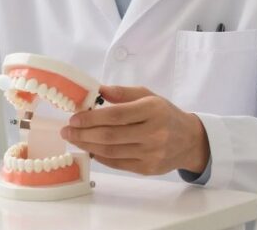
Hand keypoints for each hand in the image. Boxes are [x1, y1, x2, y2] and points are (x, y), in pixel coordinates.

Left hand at [60, 85, 209, 175]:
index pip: (116, 115)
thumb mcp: (149, 96)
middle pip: (110, 136)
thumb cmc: (165, 114)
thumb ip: (123, 93)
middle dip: (83, 133)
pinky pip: (117, 163)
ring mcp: (151, 153)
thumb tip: (98, 89)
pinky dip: (100, 156)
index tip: (74, 118)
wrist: (190, 140)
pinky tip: (90, 149)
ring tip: (74, 139)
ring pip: (111, 152)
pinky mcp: (147, 168)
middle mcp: (153, 133)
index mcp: (153, 110)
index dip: (92, 118)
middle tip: (66, 130)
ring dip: (87, 145)